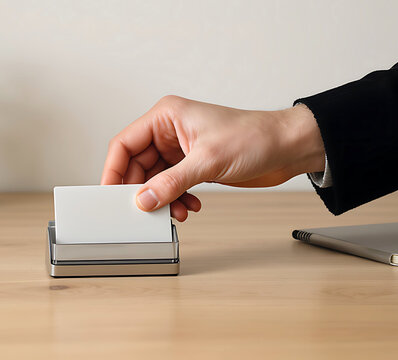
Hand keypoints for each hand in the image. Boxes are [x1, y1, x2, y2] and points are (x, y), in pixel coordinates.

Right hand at [101, 96, 324, 221]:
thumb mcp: (208, 161)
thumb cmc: (254, 137)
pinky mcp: (193, 165)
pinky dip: (176, 199)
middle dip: (142, 190)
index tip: (110, 194)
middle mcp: (169, 132)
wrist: (287, 148)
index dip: (113, 170)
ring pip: (154, 179)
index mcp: (165, 116)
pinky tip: (190, 207)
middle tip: (144, 211)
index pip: (124, 144)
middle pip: (136, 165)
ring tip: (174, 212)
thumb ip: (172, 182)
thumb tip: (144, 200)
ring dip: (162, 198)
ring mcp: (180, 149)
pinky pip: (171, 186)